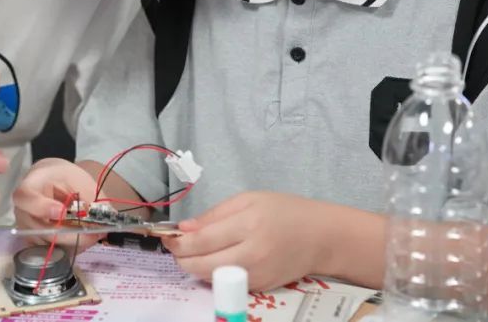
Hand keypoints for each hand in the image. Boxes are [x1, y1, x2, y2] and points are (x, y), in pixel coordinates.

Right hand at [12, 157, 99, 249]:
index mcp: (30, 186)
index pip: (26, 198)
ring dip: (71, 242)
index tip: (63, 212)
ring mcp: (26, 228)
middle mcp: (22, 210)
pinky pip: (50, 250)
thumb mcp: (78, 179)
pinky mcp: (35, 241)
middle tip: (94, 234)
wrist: (51, 181)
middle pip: (38, 228)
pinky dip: (69, 247)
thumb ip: (89, 198)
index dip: (42, 207)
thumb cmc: (63, 177)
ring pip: (46, 243)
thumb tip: (104, 219)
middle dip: (68, 234)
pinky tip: (82, 239)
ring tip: (93, 235)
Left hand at [164, 192, 327, 290]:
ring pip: (212, 278)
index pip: (203, 240)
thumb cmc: (284, 212)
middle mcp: (252, 253)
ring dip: (195, 267)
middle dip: (182, 259)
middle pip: (203, 265)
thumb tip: (184, 228)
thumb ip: (214, 214)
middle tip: (176, 248)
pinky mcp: (260, 287)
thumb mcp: (248, 200)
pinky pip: (227, 283)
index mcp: (248, 225)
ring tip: (193, 253)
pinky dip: (214, 274)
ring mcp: (257, 274)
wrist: (320, 237)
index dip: (179, 242)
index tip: (167, 238)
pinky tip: (214, 260)